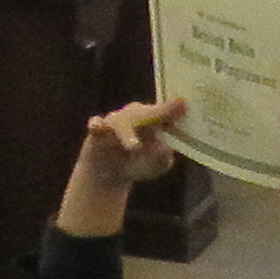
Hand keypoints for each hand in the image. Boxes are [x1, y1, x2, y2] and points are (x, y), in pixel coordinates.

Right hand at [56, 98, 188, 232]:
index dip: (173, 109)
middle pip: (144, 113)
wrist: (111, 175)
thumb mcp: (158, 164)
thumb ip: (164, 156)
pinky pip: (95, 125)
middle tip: (166, 117)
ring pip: (120, 121)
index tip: (184, 104)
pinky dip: (96, 125)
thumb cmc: (140, 163)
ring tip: (133, 147)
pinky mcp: (97, 132)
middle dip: (156, 114)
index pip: (164, 113)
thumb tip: (167, 149)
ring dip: (127, 133)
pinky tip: (96, 126)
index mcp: (153, 120)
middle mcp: (134, 116)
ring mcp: (115, 122)